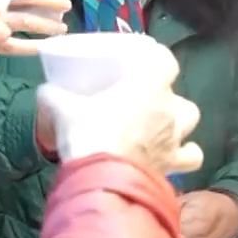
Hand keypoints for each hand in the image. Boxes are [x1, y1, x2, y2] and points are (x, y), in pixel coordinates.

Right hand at [35, 42, 202, 175]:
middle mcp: (168, 109)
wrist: (101, 178)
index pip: (166, 60)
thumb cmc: (87, 133)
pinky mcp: (174, 164)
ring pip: (190, 124)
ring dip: (179, 125)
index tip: (146, 62)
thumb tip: (46, 92)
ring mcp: (175, 138)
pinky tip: (169, 158)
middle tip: (145, 105)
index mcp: (147, 85)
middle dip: (167, 100)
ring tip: (161, 130)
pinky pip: (190, 158)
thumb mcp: (62, 109)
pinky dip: (183, 157)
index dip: (158, 59)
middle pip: (179, 97)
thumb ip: (54, 96)